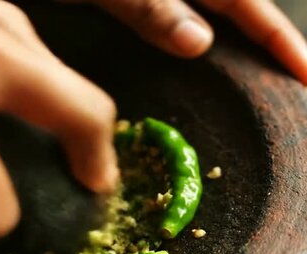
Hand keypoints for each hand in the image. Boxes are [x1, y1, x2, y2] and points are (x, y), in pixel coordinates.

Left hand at [75, 0, 306, 83]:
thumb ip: (148, 4)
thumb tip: (202, 42)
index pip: (244, 1)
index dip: (277, 38)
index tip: (306, 74)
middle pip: (232, 9)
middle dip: (263, 44)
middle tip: (291, 88)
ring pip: (201, 19)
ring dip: (228, 50)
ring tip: (252, 85)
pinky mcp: (121, 4)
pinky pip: (162, 25)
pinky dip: (179, 47)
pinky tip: (191, 69)